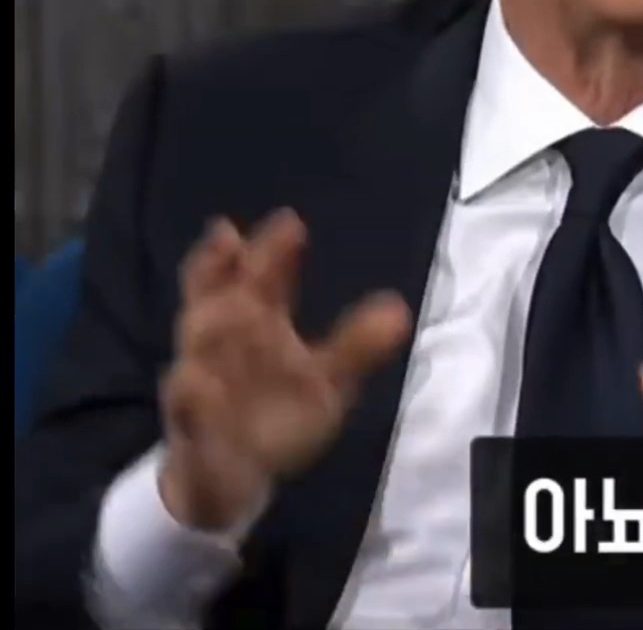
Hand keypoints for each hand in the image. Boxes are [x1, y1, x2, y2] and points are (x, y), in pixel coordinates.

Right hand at [159, 210, 411, 531]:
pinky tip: (196, 387)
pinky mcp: (191, 432)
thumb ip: (357, 345)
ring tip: (221, 305)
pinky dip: (191, 401)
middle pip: (218, 302)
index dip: (272, 251)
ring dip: (200, 331)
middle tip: (230, 237)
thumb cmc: (278, 410)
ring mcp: (199, 385)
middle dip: (223, 273)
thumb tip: (398, 309)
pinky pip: (188, 415)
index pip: (260, 279)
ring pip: (192, 348)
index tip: (290, 222)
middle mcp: (219, 345)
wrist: (227, 476)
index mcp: (254, 323)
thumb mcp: (328, 380)